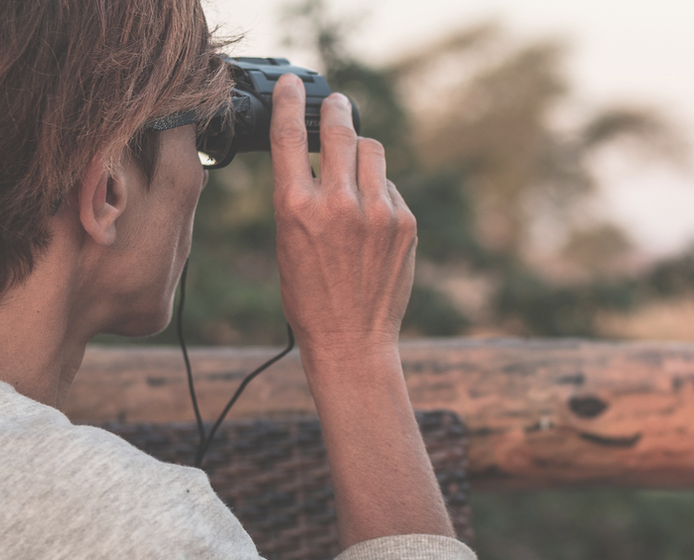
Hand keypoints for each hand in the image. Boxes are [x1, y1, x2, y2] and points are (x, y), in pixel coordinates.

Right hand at [269, 74, 415, 355]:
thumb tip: (313, 156)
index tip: (292, 85)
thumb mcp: (288, 241)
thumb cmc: (310, 296)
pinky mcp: (405, 223)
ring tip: (352, 166)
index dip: (289, 102)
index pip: (289, 137)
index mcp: (295, 208)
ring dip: (359, 151)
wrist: (352, 340)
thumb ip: (299, 195)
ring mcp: (377, 213)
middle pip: (339, 131)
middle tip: (335, 103)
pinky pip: (390, 186)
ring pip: (371, 151)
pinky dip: (379, 190)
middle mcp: (338, 205)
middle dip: (335, 110)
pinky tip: (370, 217)